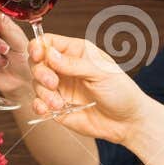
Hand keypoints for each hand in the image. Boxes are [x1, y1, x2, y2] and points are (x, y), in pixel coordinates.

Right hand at [27, 32, 151, 142]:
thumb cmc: (121, 92)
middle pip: (37, 62)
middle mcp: (64, 68)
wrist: (127, 122)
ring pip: (36, 84)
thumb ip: (74, 64)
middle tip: (53, 83)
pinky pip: (39, 103)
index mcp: (76, 52)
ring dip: (43, 93)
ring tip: (59, 103)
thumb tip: (49, 54)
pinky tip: (48, 109)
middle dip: (41, 73)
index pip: (48, 42)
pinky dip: (39, 106)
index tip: (38, 55)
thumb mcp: (101, 73)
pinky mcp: (56, 107)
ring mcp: (60, 88)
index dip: (38, 46)